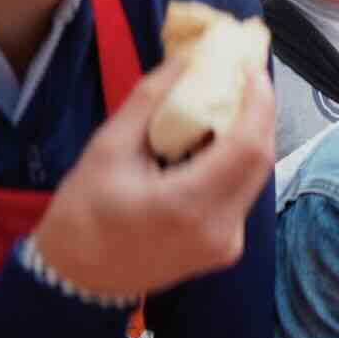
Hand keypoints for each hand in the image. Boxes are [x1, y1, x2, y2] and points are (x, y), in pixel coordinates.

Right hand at [31, 54, 274, 297]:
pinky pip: (242, 195)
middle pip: (260, 160)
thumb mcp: (108, 148)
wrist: (78, 279)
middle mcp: (220, 229)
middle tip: (243, 78)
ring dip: (247, 138)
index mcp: (187, 205)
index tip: (252, 68)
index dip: (258, 103)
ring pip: (255, 178)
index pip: (247, 147)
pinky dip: (235, 165)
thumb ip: (151, 100)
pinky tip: (216, 144)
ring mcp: (229, 243)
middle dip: (257, 115)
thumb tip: (188, 58)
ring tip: (229, 103)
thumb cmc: (83, 213)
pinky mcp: (228, 248)